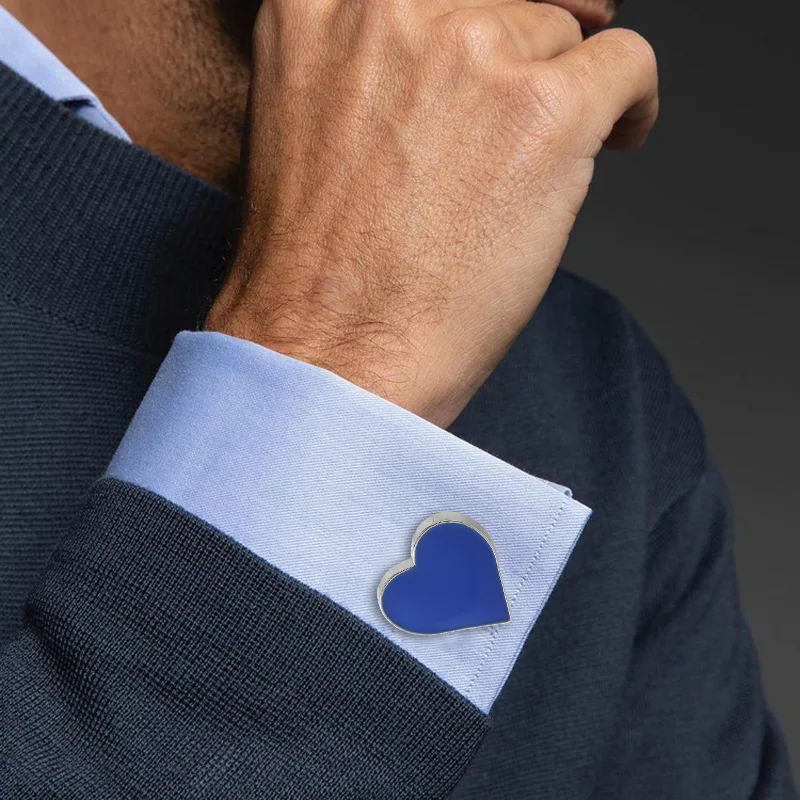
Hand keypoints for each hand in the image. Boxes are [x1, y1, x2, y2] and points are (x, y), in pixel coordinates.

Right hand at [205, 0, 657, 427]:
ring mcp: (471, 51)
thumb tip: (467, 43)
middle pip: (497, 3)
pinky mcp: (546, 108)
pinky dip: (633, 102)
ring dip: (558, 96)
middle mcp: (390, 7)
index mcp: (317, 7)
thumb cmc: (317, 273)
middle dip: (510, 61)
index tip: (483, 48)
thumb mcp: (308, 128)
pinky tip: (620, 138)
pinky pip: (626, 61)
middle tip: (508, 128)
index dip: (464, 20)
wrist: (333, 355)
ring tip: (536, 169)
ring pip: (559, 34)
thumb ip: (370, 67)